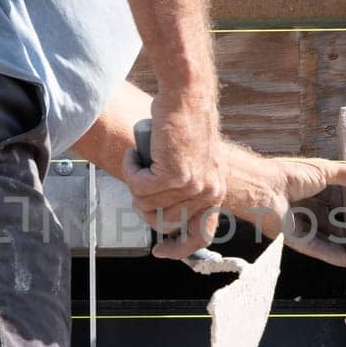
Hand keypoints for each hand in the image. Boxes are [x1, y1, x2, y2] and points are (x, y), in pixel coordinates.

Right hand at [121, 93, 224, 258]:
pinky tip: (135, 153)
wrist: (186, 96)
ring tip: (139, 159)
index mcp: (215, 191)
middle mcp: (209, 192)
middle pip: (164, 222)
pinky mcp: (173, 176)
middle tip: (138, 185)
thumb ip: (183, 186)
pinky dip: (130, 169)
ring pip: (147, 204)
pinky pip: (138, 186)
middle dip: (144, 207)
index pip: (201, 235)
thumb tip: (159, 209)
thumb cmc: (184, 121)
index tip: (160, 251)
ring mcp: (192, 186)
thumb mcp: (191, 160)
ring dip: (135, 182)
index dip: (179, 248)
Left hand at [219, 144, 345, 265]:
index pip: (336, 193)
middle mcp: (304, 202)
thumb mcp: (326, 170)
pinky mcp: (292, 238)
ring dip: (342, 241)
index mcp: (309, 183)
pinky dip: (331, 254)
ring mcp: (298, 221)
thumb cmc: (289, 175)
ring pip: (324, 234)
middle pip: (331, 215)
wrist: (262, 190)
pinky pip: (315, 248)